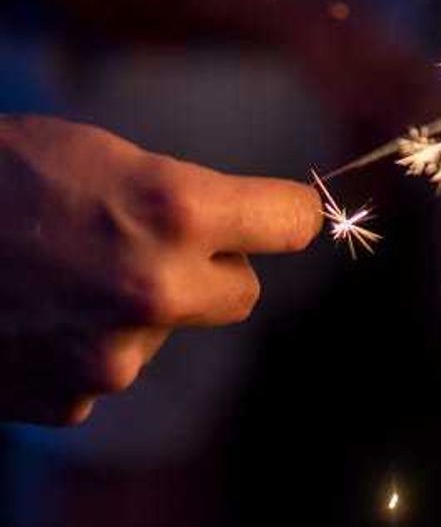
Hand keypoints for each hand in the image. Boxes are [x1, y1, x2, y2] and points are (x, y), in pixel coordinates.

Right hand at [0, 116, 321, 424]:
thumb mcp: (105, 155)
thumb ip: (183, 197)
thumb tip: (242, 226)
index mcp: (176, 211)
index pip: (293, 223)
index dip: (285, 214)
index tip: (280, 213)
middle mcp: (155, 289)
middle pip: (242, 294)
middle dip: (214, 270)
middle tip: (155, 243)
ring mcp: (110, 355)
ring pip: (165, 331)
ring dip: (137, 308)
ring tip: (63, 269)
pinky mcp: (67, 397)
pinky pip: (106, 369)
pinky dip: (83, 344)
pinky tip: (34, 309)